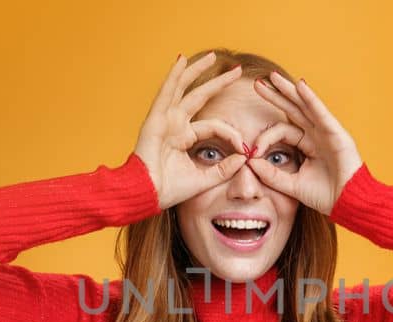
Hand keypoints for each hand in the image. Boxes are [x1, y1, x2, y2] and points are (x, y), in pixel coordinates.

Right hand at [135, 53, 250, 209]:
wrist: (146, 194)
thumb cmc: (169, 189)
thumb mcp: (204, 178)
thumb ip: (224, 169)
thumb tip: (244, 158)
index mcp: (184, 137)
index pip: (214, 126)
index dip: (231, 134)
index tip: (245, 148)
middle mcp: (175, 124)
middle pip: (199, 96)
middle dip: (218, 83)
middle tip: (236, 70)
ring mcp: (165, 119)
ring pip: (183, 88)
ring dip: (197, 70)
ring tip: (212, 56)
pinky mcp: (156, 118)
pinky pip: (166, 92)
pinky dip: (174, 75)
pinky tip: (181, 60)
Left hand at [246, 71, 363, 214]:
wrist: (348, 204)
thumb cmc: (325, 196)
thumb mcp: (292, 185)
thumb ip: (271, 175)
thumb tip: (249, 162)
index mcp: (307, 145)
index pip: (282, 131)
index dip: (265, 138)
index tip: (251, 151)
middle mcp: (317, 135)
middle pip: (293, 110)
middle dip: (276, 96)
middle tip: (257, 83)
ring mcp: (327, 132)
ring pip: (305, 106)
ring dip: (289, 90)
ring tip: (273, 77)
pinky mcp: (337, 134)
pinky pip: (321, 113)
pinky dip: (311, 99)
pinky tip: (300, 86)